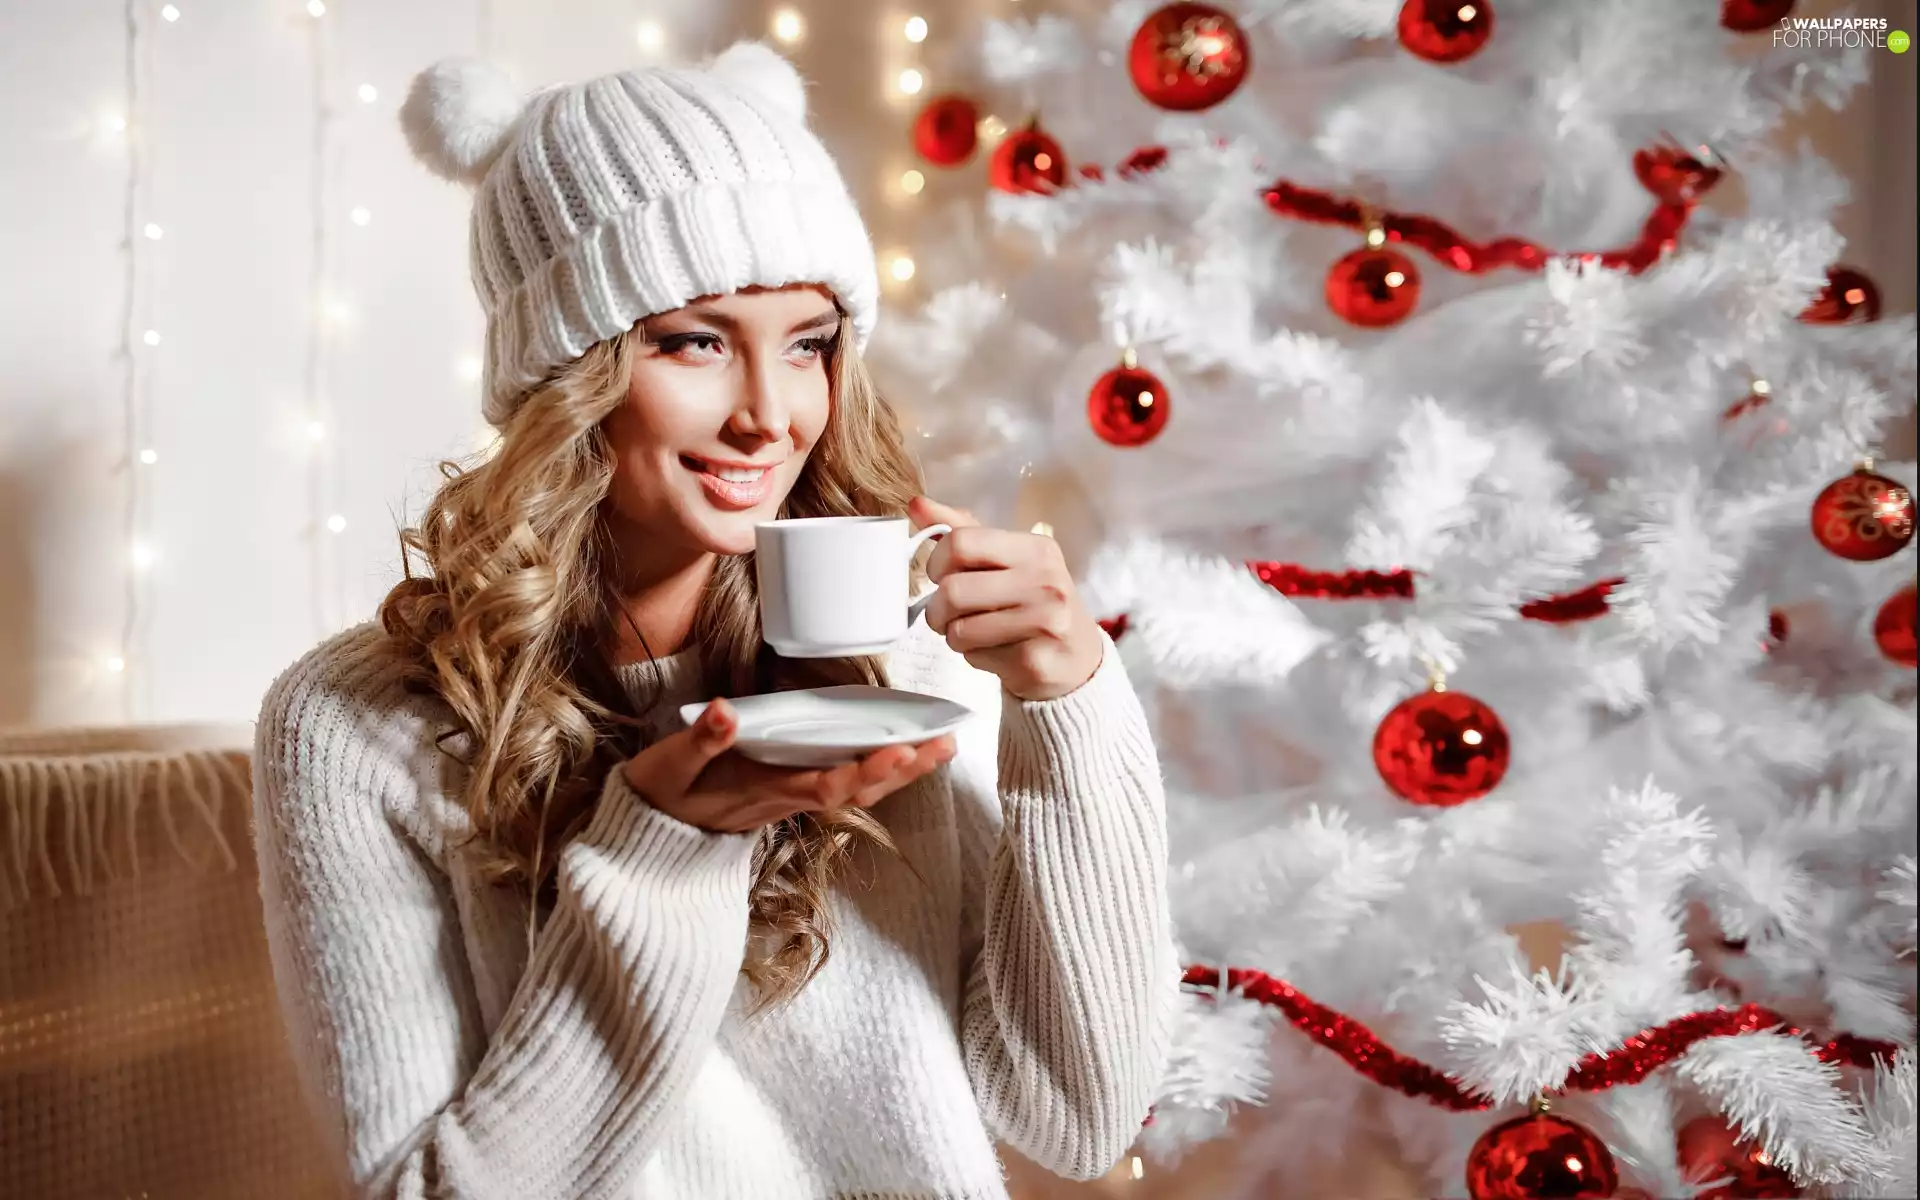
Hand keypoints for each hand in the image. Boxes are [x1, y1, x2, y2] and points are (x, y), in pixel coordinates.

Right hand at [622, 699, 955, 833]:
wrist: (657, 835)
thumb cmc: (664, 795)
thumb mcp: (671, 767)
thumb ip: (701, 741)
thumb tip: (727, 710)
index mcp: (763, 790)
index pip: (824, 785)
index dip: (863, 770)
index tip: (898, 748)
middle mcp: (788, 797)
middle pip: (857, 789)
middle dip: (902, 769)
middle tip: (943, 743)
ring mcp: (793, 796)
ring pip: (858, 789)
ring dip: (901, 771)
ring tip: (941, 746)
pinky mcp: (793, 789)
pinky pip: (846, 782)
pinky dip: (879, 769)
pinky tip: (903, 752)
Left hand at [910, 496, 1104, 702]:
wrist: (1078, 657)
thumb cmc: (1035, 603)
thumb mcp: (1008, 561)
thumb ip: (964, 533)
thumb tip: (918, 505)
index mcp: (1036, 548)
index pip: (960, 543)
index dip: (935, 562)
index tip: (939, 576)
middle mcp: (1045, 582)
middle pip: (953, 590)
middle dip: (936, 608)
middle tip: (945, 614)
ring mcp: (1044, 623)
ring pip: (958, 629)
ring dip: (953, 635)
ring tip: (972, 633)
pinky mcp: (1035, 662)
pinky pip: (975, 657)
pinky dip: (974, 656)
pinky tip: (996, 650)